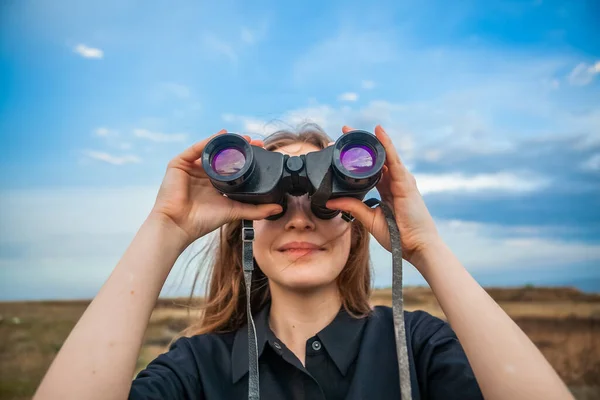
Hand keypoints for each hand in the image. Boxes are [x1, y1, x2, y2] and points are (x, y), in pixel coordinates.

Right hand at [150, 130, 282, 245]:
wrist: (179, 225)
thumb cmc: (203, 220)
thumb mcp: (235, 211)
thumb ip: (256, 209)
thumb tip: (279, 208)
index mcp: (214, 183)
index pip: (231, 165)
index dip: (245, 158)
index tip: (260, 150)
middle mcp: (202, 173)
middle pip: (222, 155)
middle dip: (238, 147)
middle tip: (255, 142)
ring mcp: (190, 167)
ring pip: (210, 149)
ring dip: (226, 141)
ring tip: (242, 137)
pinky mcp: (179, 164)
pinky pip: (196, 148)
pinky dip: (208, 141)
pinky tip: (221, 136)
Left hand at [325, 125, 439, 265]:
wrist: (417, 246)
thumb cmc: (399, 236)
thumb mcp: (369, 219)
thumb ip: (353, 207)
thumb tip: (331, 201)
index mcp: (387, 189)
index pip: (370, 169)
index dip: (356, 159)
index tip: (340, 150)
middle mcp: (394, 181)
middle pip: (375, 158)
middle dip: (359, 145)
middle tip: (341, 133)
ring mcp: (400, 179)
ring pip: (383, 154)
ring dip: (368, 141)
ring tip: (350, 130)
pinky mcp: (405, 181)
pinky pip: (393, 159)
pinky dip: (386, 144)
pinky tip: (377, 131)